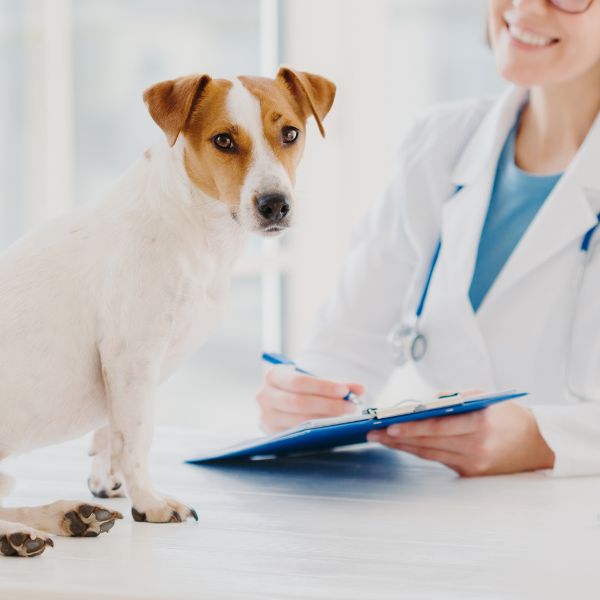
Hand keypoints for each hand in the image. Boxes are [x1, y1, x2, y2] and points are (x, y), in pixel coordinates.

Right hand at [256, 365, 364, 432]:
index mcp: (273, 376)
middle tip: (351, 406)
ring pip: (298, 421)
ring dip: (326, 420)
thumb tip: (360, 389)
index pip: (298, 382)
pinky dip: (317, 432)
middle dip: (328, 405)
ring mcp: (266, 417)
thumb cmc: (304, 388)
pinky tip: (333, 428)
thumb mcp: (317, 381)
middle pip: (299, 403)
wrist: (286, 399)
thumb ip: (339, 384)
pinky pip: (297, 435)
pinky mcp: (272, 434)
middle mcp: (264, 396)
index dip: (323, 387)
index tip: (344, 390)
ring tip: (346, 417)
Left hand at [367, 401, 554, 475]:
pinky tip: (402, 446)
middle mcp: (475, 447)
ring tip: (380, 438)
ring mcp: (473, 464)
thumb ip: (452, 400)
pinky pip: (439, 461)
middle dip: (397, 438)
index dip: (412, 427)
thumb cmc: (507, 414)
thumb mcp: (483, 398)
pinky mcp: (470, 474)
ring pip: (429, 454)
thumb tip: (420, 404)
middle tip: (373, 433)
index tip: (389, 425)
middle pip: (428, 443)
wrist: (538, 444)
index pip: (438, 428)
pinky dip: (420, 451)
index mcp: (480, 425)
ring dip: (403, 447)